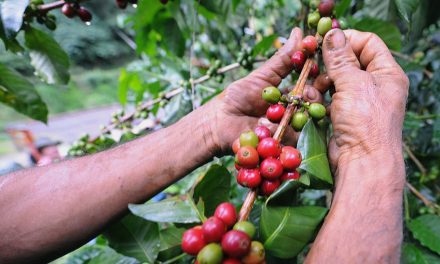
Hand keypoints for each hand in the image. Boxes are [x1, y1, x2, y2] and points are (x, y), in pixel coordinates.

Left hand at [206, 28, 321, 153]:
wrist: (219, 122)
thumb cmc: (237, 98)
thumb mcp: (262, 77)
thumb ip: (282, 60)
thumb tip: (299, 33)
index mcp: (291, 96)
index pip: (313, 88)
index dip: (319, 80)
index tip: (321, 72)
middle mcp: (294, 114)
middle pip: (315, 107)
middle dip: (314, 98)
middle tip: (308, 92)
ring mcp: (290, 132)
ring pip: (308, 125)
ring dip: (305, 116)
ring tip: (297, 108)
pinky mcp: (283, 148)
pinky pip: (295, 143)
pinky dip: (294, 134)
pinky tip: (289, 125)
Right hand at [315, 29, 408, 170]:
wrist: (362, 161)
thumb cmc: (365, 120)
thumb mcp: (353, 83)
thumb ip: (341, 58)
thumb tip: (332, 34)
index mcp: (387, 73)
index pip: (368, 43)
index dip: (347, 39)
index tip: (325, 42)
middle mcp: (375, 85)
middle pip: (350, 61)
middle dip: (330, 64)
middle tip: (315, 66)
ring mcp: (359, 101)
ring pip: (336, 80)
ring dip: (322, 82)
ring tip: (314, 89)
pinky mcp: (345, 115)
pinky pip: (329, 98)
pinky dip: (320, 98)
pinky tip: (312, 100)